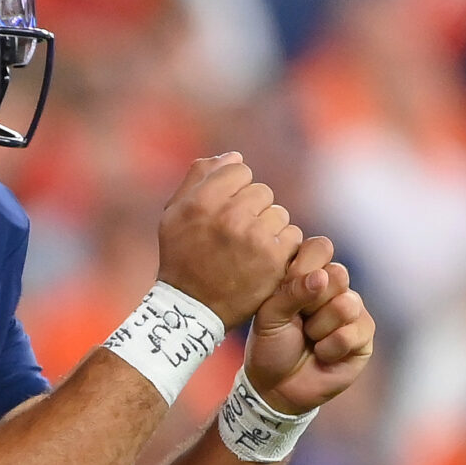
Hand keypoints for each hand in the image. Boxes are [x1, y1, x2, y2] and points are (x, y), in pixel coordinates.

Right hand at [157, 153, 301, 329]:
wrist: (192, 308)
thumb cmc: (182, 256)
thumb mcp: (173, 215)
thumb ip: (199, 179)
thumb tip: (233, 156)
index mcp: (201, 201)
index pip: (239, 169)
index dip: (234, 188)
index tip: (225, 209)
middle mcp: (228, 216)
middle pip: (262, 191)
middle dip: (252, 208)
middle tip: (236, 233)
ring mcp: (253, 238)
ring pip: (279, 213)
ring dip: (268, 228)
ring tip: (248, 248)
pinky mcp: (273, 260)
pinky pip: (292, 236)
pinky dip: (281, 247)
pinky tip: (262, 260)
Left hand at [244, 237, 375, 414]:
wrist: (276, 385)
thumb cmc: (270, 344)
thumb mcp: (270, 314)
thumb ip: (291, 291)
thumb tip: (322, 276)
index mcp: (309, 274)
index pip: (320, 247)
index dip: (303, 267)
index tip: (282, 290)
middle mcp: (334, 288)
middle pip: (338, 273)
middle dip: (311, 301)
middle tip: (298, 319)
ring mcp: (352, 310)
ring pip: (346, 304)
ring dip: (319, 327)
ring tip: (309, 338)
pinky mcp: (364, 335)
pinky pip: (352, 332)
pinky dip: (329, 348)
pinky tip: (321, 354)